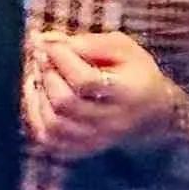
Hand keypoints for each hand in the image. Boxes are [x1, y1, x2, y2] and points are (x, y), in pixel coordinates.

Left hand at [23, 30, 182, 159]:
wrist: (153, 113)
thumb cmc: (135, 73)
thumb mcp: (123, 48)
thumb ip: (89, 42)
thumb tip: (47, 40)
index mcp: (128, 92)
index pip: (85, 80)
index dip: (60, 59)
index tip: (46, 41)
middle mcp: (113, 122)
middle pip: (66, 103)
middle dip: (47, 75)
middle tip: (42, 57)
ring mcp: (97, 139)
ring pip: (54, 124)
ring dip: (38, 95)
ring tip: (39, 74)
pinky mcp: (82, 149)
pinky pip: (49, 139)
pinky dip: (35, 117)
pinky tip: (37, 96)